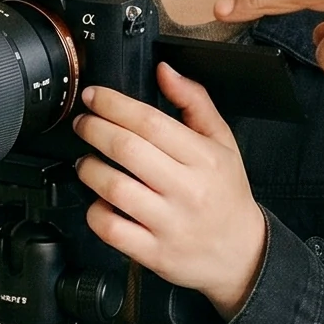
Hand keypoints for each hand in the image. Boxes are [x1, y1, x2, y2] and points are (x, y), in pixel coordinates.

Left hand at [73, 65, 267, 316]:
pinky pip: (112, 229)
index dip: (114, 105)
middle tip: (82, 123)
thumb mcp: (222, 142)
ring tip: (86, 161)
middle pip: (127, 150)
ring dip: (89, 168)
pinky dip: (95, 211)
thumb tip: (164, 70)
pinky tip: (98, 200)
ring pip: (114, 188)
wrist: (241, 253)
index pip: (151, 122)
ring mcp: (170, 223)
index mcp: (204, 159)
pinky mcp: (154, 253)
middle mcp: (187, 190)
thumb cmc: (226, 194)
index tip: (94, 96)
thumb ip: (194, 101)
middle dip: (94, 129)